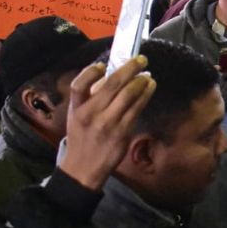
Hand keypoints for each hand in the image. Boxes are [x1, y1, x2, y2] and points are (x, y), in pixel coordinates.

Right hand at [58, 56, 156, 190]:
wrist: (84, 168)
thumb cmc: (81, 139)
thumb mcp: (76, 117)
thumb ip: (89, 99)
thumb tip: (109, 77)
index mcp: (76, 109)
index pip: (79, 85)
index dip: (90, 72)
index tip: (102, 65)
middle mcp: (91, 114)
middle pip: (111, 85)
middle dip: (129, 68)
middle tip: (141, 59)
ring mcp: (108, 123)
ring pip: (128, 95)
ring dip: (141, 81)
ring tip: (147, 74)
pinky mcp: (123, 131)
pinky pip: (137, 108)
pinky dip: (145, 95)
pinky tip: (150, 88)